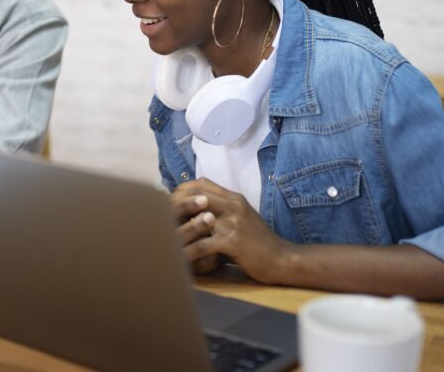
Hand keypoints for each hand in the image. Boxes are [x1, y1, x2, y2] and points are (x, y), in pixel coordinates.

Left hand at [169, 178, 293, 283]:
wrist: (283, 259)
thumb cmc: (260, 243)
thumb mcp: (243, 219)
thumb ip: (223, 211)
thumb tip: (198, 211)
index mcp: (234, 198)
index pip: (201, 184)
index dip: (182, 191)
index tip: (170, 202)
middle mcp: (233, 205)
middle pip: (193, 197)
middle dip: (174, 208)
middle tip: (159, 220)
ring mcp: (233, 222)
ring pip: (194, 221)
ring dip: (176, 231)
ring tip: (162, 239)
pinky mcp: (232, 241)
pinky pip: (201, 245)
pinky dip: (187, 253)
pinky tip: (178, 260)